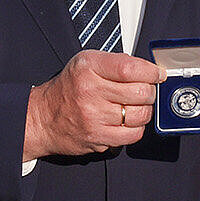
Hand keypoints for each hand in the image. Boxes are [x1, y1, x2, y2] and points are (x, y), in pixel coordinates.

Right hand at [22, 50, 163, 160]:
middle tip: (144, 91)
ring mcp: (94, 117)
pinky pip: (133, 134)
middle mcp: (90, 91)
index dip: (151, 72)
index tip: (157, 74)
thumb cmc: (69, 88)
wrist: (42, 118)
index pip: (131, 68)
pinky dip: (136, 128)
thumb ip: (117, 62)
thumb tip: (150, 70)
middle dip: (149, 92)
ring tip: (135, 106)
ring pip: (140, 115)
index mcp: (89, 67)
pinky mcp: (97, 138)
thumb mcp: (87, 63)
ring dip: (144, 110)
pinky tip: (127, 122)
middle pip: (141, 93)